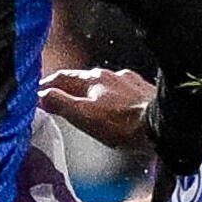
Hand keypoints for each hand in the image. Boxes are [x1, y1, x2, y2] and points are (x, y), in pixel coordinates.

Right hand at [38, 64, 154, 151]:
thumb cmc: (123, 124)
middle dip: (69, 88)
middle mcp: (111, 75)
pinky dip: (112, 99)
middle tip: (59, 99)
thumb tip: (42, 95)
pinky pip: (122, 92)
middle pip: (83, 79)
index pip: (62, 77)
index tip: (39, 91)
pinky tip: (115, 109)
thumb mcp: (84, 116)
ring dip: (92, 93)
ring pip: (104, 85)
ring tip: (87, 106)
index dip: (47, 85)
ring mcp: (129, 82)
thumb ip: (60, 103)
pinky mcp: (144, 91)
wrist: (162, 125)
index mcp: (93, 79)